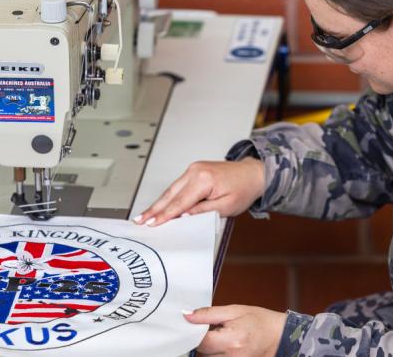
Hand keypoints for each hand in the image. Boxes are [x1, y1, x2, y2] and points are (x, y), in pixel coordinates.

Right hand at [134, 158, 264, 225]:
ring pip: (171, 190)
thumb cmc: (243, 189)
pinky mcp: (193, 171)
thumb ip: (202, 211)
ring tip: (144, 215)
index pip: (180, 202)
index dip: (165, 215)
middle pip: (170, 194)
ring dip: (157, 203)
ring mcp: (192, 169)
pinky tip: (158, 206)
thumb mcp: (226, 206)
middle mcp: (195, 171)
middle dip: (154, 209)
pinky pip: (176, 186)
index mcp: (204, 180)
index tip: (152, 223)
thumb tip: (183, 216)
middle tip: (139, 220)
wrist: (252, 173)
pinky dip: (167, 197)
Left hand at [184, 305, 285, 355]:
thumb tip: (187, 315)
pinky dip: (216, 354)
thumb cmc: (260, 321)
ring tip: (221, 338)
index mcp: (231, 341)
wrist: (281, 336)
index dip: (194, 332)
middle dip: (203, 340)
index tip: (195, 325)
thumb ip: (208, 314)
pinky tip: (224, 346)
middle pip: (202, 353)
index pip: (200, 342)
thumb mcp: (234, 310)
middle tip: (213, 329)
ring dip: (209, 349)